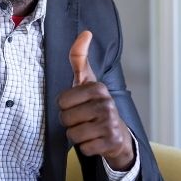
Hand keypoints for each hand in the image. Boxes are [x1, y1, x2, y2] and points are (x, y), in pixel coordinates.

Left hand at [57, 30, 135, 170]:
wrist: (118, 135)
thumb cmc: (95, 105)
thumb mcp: (87, 81)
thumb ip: (79, 58)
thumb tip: (86, 32)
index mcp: (97, 87)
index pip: (61, 101)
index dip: (65, 106)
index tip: (77, 104)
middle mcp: (106, 103)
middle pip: (65, 118)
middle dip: (69, 122)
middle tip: (83, 119)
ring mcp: (110, 123)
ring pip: (72, 134)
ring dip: (77, 135)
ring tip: (88, 129)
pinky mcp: (111, 141)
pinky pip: (83, 147)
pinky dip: (86, 147)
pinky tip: (96, 140)